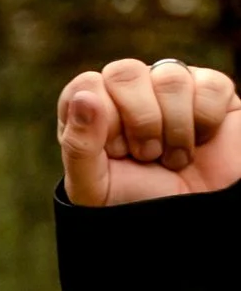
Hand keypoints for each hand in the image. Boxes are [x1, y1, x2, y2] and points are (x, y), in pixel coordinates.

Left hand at [60, 59, 239, 205]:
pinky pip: (209, 84)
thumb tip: (83, 96)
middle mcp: (128, 94)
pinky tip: (200, 142)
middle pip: (124, 72)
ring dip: (175, 127)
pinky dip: (206, 122)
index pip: (85, 85)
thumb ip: (79, 145)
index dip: (102, 119)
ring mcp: (170, 88)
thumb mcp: (95, 187)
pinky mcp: (211, 89)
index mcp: (92, 114)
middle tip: (147, 155)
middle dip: (140, 121)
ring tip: (173, 157)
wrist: (193, 218)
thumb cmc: (137, 204)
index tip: (116, 151)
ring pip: (169, 76)